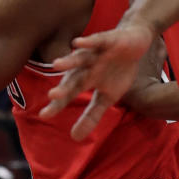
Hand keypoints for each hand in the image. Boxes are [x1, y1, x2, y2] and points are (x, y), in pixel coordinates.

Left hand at [40, 16, 154, 139]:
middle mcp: (86, 67)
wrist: (134, 42)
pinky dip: (87, 42)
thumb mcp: (107, 97)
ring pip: (79, 57)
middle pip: (72, 78)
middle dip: (64, 87)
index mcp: (84, 80)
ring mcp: (95, 53)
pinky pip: (96, 40)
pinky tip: (77, 43)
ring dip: (69, 61)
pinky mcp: (106, 40)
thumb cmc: (118, 70)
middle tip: (52, 96)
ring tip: (56, 65)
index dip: (57, 104)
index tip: (44, 115)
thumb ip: (91, 116)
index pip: (68, 94)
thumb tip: (74, 138)